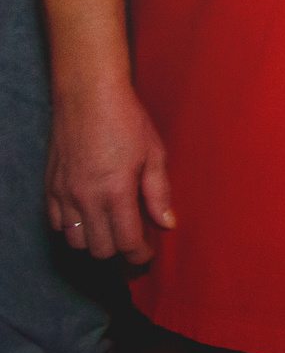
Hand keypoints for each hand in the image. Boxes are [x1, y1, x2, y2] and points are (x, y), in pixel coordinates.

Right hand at [46, 77, 174, 263]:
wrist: (88, 97)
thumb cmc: (127, 121)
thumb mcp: (154, 154)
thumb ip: (159, 193)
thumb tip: (167, 223)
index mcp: (116, 192)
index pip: (127, 242)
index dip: (139, 255)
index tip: (147, 255)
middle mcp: (86, 198)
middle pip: (100, 249)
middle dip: (119, 252)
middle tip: (132, 243)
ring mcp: (64, 194)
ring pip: (76, 241)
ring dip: (95, 242)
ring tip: (111, 230)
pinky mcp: (50, 187)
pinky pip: (56, 224)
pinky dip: (72, 228)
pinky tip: (88, 217)